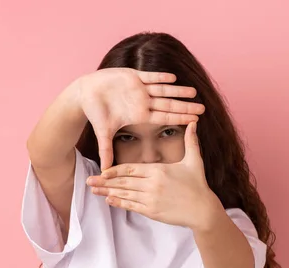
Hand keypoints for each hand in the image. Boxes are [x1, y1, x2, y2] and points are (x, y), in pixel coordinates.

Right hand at [77, 68, 204, 169]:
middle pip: (169, 104)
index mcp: (139, 114)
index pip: (164, 117)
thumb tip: (104, 171)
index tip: (195, 121)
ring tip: (194, 92)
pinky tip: (173, 78)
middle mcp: (142, 102)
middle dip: (185, 106)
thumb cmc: (95, 113)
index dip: (179, 118)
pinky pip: (149, 76)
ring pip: (163, 89)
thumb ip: (106, 150)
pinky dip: (160, 77)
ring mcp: (139, 88)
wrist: (85, 94)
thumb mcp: (103, 132)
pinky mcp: (132, 76)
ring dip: (178, 91)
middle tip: (203, 108)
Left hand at [86, 121, 221, 228]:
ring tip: (93, 190)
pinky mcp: (152, 212)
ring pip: (124, 194)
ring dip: (107, 192)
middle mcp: (151, 184)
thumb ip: (191, 142)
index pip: (131, 169)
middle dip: (104, 181)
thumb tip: (194, 123)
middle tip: (88, 181)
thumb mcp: (195, 161)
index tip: (102, 170)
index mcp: (158, 171)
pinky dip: (119, 203)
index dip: (115, 170)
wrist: (202, 210)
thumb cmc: (198, 185)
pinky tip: (109, 200)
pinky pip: (131, 206)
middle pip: (123, 182)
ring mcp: (151, 199)